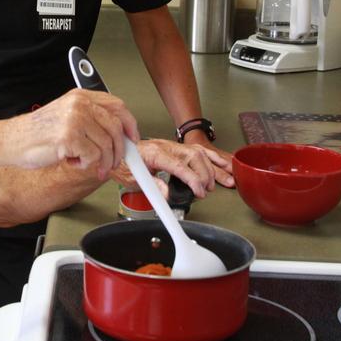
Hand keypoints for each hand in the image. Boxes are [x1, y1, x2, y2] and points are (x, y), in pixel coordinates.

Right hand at [0, 89, 139, 179]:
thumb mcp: (64, 115)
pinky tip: (73, 161)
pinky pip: (93, 157)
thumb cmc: (34, 133)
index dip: (129, 124)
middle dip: (119, 150)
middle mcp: (79, 104)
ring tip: (89, 164)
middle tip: (113, 162)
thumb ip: (90, 119)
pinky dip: (86, 165)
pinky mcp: (69, 138)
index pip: (117, 106)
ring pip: (107, 145)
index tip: (132, 138)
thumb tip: (117, 133)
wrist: (9, 141)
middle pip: (116, 127)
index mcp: (80, 97)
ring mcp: (74, 119)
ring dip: (102, 162)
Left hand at [112, 139, 232, 197]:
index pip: (179, 165)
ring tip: (212, 184)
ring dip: (209, 168)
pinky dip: (211, 157)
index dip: (192, 179)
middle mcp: (166, 146)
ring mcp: (172, 145)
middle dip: (204, 175)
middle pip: (193, 156)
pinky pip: (198, 149)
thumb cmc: (123, 165)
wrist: (119, 151)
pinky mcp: (176, 147)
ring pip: (198, 152)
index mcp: (154, 153)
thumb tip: (167, 195)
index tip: (199, 191)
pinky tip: (221, 164)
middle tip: (204, 191)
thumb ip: (151, 186)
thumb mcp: (132, 179)